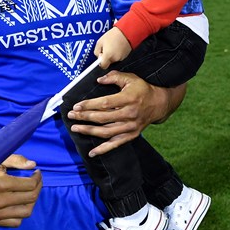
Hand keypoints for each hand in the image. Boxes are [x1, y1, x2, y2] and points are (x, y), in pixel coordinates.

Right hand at [0, 156, 40, 226]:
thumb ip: (16, 161)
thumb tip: (33, 165)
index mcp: (1, 183)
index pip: (30, 185)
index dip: (38, 178)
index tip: (36, 173)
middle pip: (31, 198)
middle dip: (37, 187)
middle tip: (36, 181)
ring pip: (26, 212)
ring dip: (31, 201)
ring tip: (29, 193)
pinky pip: (15, 222)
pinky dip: (21, 214)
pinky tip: (19, 204)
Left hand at [67, 70, 185, 155]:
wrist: (159, 104)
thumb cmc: (142, 89)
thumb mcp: (131, 78)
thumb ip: (114, 76)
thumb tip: (98, 80)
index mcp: (128, 99)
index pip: (105, 103)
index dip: (89, 105)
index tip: (76, 106)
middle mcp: (129, 114)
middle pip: (103, 118)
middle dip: (84, 117)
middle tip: (71, 116)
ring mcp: (130, 127)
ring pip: (106, 132)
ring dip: (89, 131)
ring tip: (76, 128)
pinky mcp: (131, 135)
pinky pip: (115, 144)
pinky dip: (103, 150)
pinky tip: (92, 153)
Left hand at [94, 27, 130, 67]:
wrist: (126, 32)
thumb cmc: (113, 35)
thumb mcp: (100, 41)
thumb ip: (96, 51)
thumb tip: (98, 56)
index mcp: (108, 56)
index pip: (103, 66)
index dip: (101, 62)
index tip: (100, 56)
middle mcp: (115, 59)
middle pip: (108, 62)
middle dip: (106, 57)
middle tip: (106, 48)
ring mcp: (121, 58)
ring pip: (114, 59)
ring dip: (112, 54)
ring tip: (113, 45)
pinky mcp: (126, 56)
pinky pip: (119, 56)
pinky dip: (117, 53)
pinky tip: (117, 46)